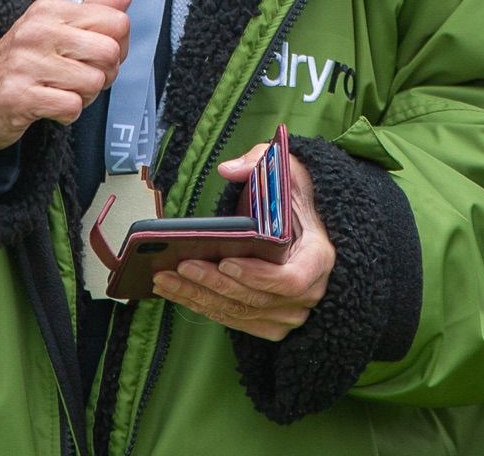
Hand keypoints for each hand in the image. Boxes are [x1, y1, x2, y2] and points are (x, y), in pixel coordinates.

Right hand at [0, 0, 133, 150]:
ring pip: (94, 82)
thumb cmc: (26, 61)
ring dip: (86, 96)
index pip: (117, 22)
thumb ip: (99, 4)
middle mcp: (37, 31)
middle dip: (105, 73)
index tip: (95, 54)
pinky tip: (51, 106)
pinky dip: (68, 113)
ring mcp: (26, 63)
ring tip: (63, 91)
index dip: (118, 45)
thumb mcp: (59, 25)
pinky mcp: (19, 96)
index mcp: (50, 9)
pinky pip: (72, 107)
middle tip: (81, 77)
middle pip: (110, 53)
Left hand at [153, 144, 334, 341]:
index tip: (226, 262)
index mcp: (318, 257)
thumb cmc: (294, 197)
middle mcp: (309, 291)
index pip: (291, 279)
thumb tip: (228, 169)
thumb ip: (260, 162)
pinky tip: (177, 291)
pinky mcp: (271, 321)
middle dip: (214, 284)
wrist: (305, 223)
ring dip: (200, 298)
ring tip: (165, 278)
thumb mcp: (285, 169)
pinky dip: (205, 308)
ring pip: (240, 313)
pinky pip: (235, 320)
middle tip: (181, 265)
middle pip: (256, 299)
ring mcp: (290, 311)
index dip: (258, 275)